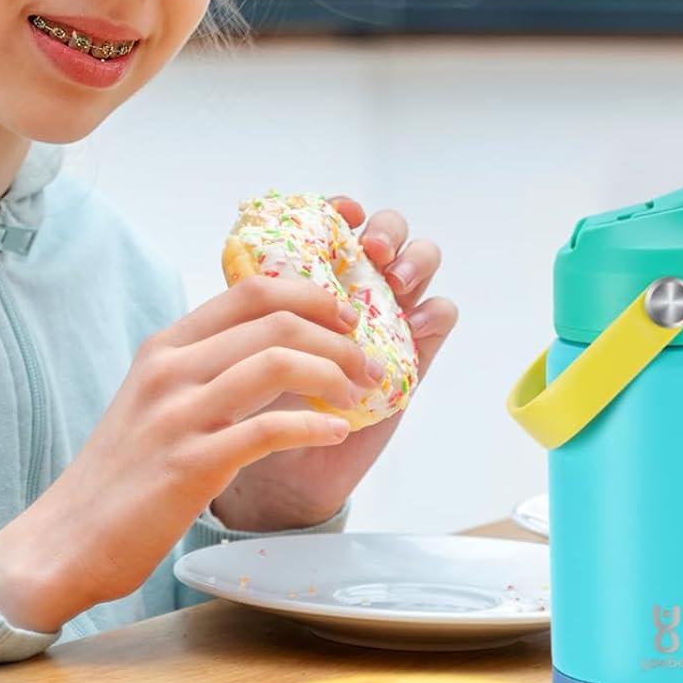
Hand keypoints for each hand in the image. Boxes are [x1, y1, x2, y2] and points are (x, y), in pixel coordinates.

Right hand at [0, 274, 379, 632]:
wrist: (65, 541)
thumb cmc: (119, 475)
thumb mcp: (153, 400)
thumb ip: (202, 368)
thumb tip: (273, 348)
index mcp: (165, 347)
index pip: (250, 291)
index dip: (310, 295)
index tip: (345, 315)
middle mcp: (171, 370)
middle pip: (274, 320)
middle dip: (335, 336)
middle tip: (365, 362)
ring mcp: (179, 415)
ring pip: (278, 363)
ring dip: (333, 373)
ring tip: (357, 395)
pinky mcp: (192, 465)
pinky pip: (270, 429)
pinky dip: (314, 426)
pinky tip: (335, 433)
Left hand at [209, 197, 457, 532]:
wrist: (275, 474)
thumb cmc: (254, 404)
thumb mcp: (241, 346)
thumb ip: (252, 306)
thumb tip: (248, 262)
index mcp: (314, 275)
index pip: (337, 222)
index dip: (343, 207)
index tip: (341, 211)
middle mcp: (355, 288)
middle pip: (388, 231)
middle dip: (387, 230)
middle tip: (372, 253)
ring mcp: (389, 317)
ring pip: (422, 262)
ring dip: (416, 261)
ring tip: (396, 283)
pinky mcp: (414, 353)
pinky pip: (441, 316)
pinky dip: (432, 311)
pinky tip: (412, 328)